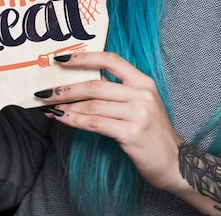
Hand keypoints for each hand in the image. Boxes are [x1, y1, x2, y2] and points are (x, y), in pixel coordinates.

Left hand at [36, 51, 182, 190]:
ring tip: (49, 106)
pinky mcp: (132, 133)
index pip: (111, 60)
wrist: (174, 162)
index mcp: (144, 81)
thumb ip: (120, 91)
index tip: (62, 59)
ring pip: (93, 104)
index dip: (85, 57)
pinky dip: (75, 120)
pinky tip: (61, 119)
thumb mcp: (142, 104)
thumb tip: (83, 82)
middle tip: (45, 91)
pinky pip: (96, 124)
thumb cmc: (152, 133)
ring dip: (66, 105)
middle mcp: (142, 93)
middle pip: (96, 84)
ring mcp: (139, 113)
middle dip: (66, 87)